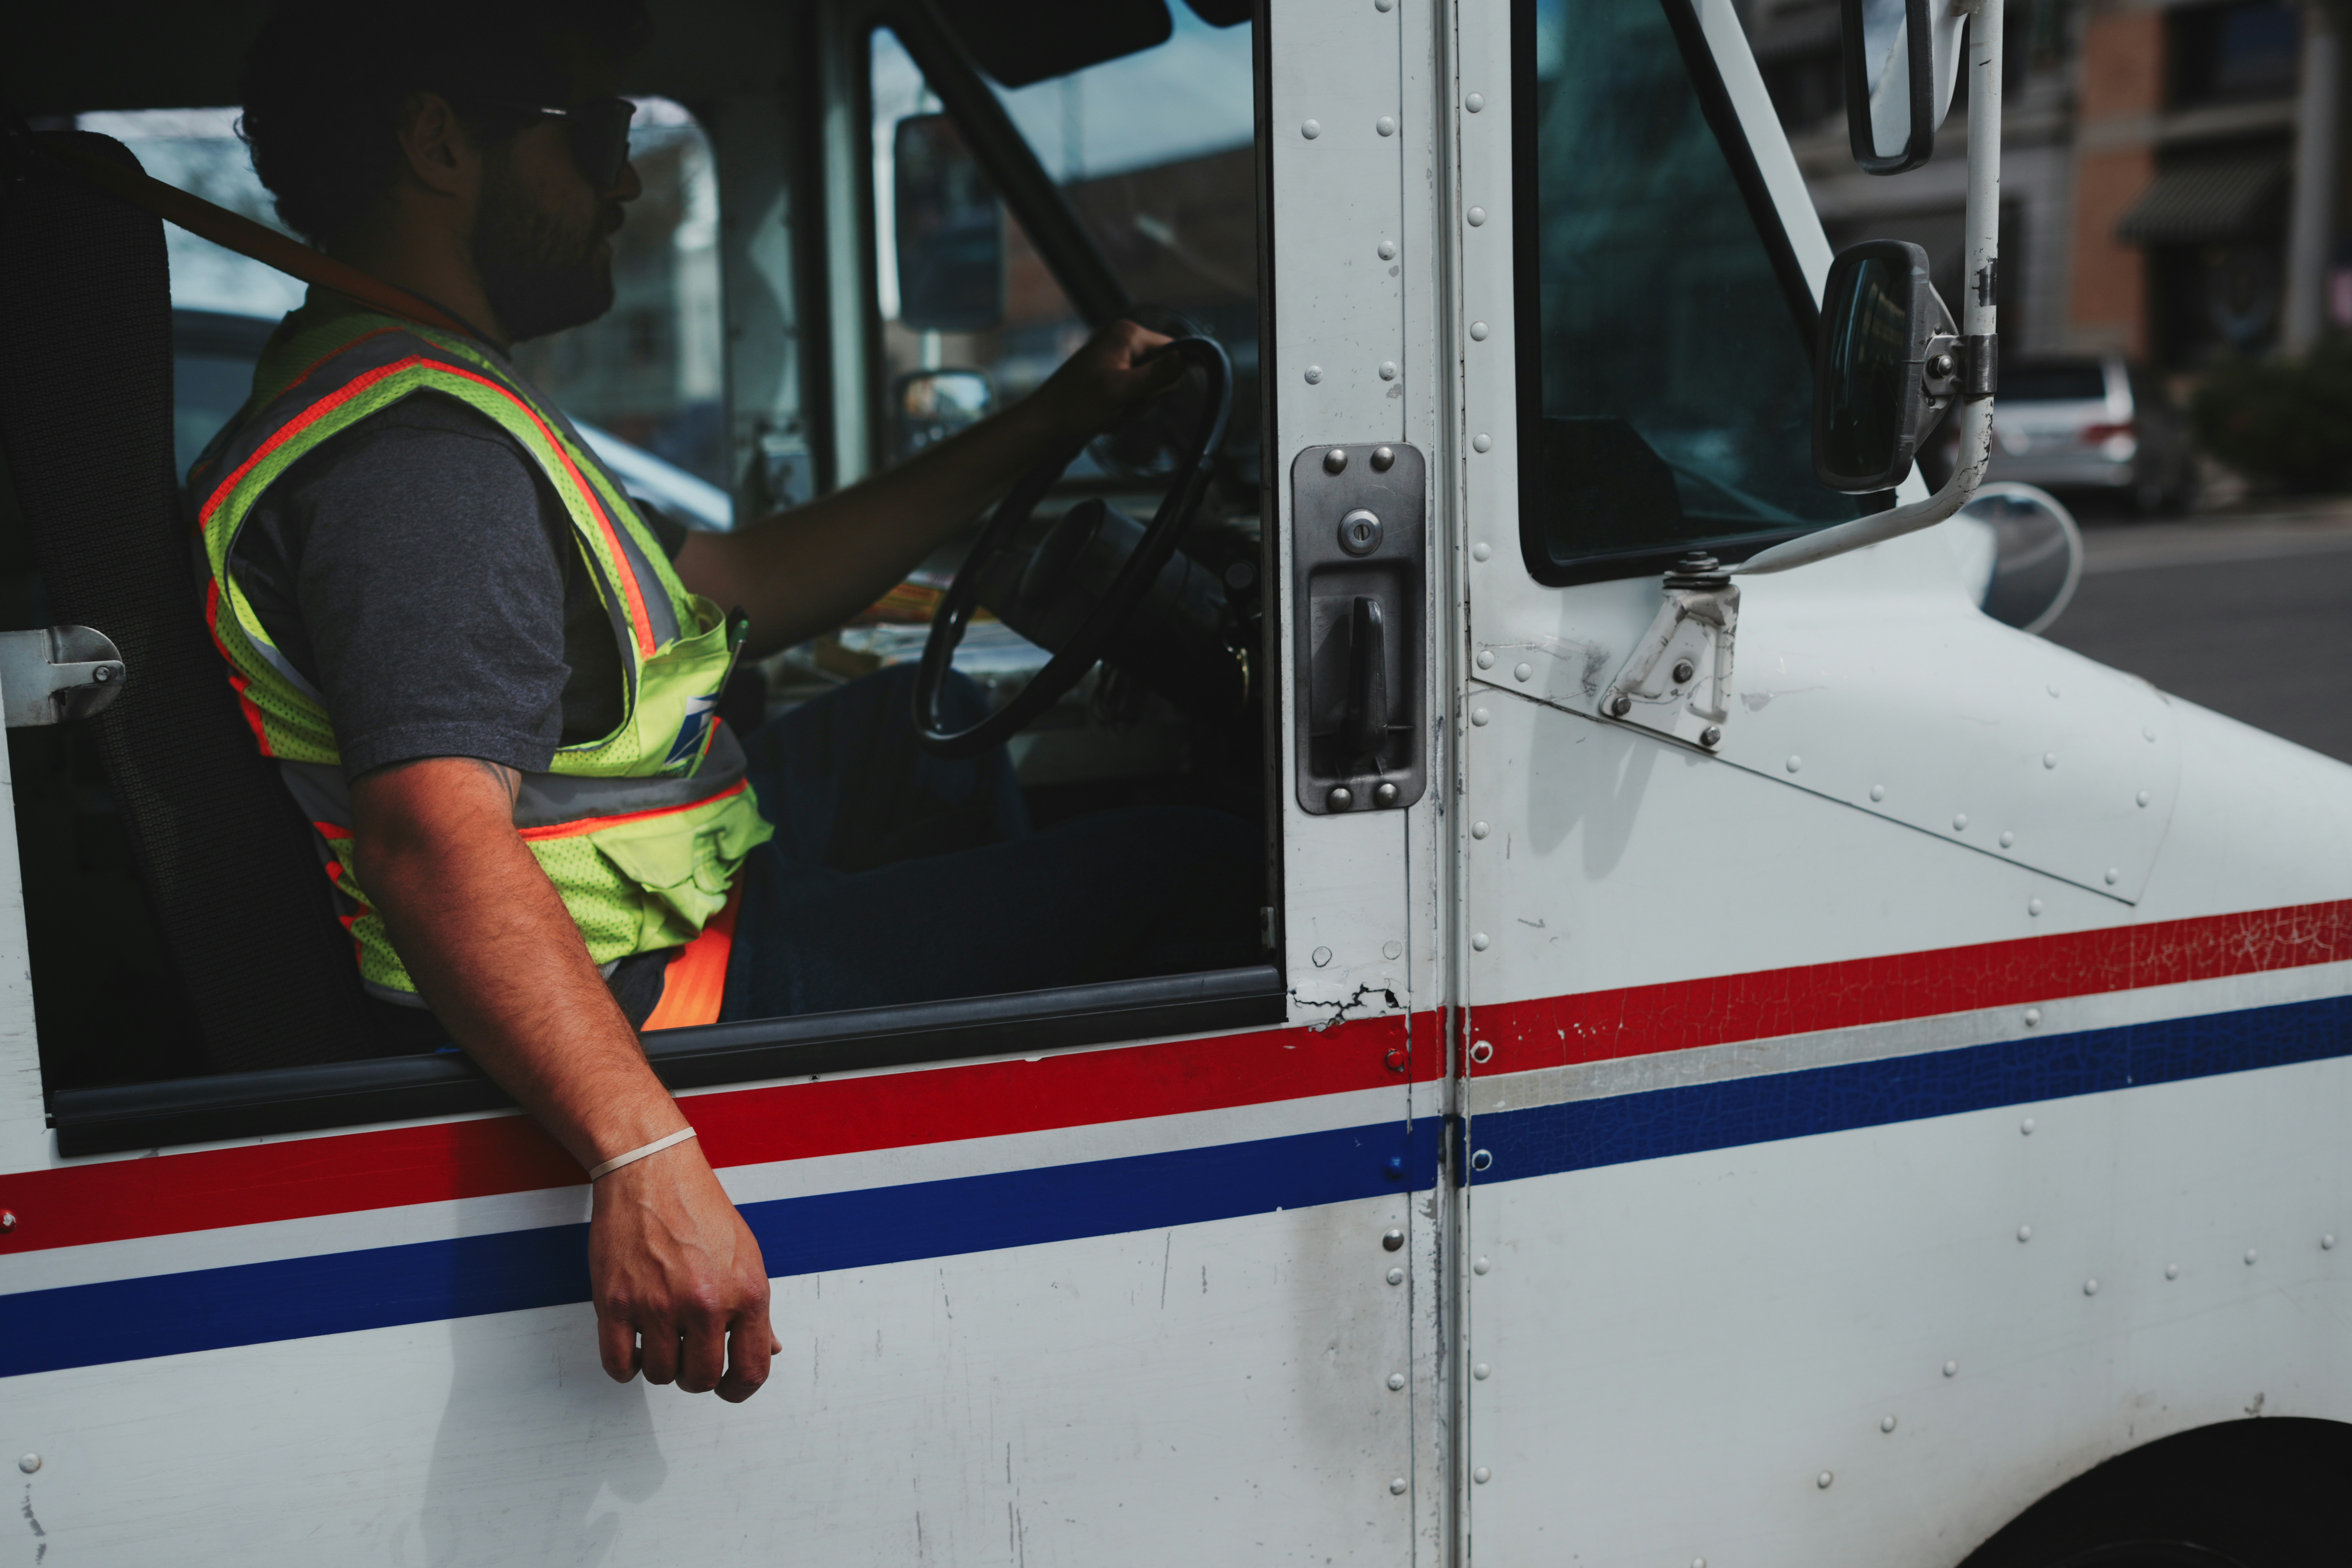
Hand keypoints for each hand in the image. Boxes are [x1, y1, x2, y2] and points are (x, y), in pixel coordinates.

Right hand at [589, 1141, 778, 1400]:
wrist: (652, 1172)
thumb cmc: (699, 1210)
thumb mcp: (746, 1256)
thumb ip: (755, 1309)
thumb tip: (769, 1350)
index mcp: (747, 1293)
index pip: (751, 1371)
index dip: (738, 1389)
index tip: (727, 1386)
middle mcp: (706, 1303)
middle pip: (701, 1379)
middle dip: (695, 1374)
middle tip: (688, 1353)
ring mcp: (658, 1304)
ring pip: (660, 1374)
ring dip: (660, 1364)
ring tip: (662, 1337)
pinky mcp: (616, 1302)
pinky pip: (618, 1365)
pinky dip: (625, 1365)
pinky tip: (633, 1345)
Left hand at [1035, 318, 1188, 438]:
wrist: (1044, 427)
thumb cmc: (1076, 407)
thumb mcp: (1122, 391)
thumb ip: (1157, 375)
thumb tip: (1184, 359)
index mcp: (1127, 334)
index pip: (1174, 351)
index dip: (1167, 378)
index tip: (1143, 393)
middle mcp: (1124, 343)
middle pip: (1163, 374)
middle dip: (1146, 398)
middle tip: (1121, 406)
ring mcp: (1118, 363)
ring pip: (1150, 391)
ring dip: (1134, 410)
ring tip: (1110, 413)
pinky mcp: (1112, 382)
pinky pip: (1134, 400)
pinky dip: (1123, 414)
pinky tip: (1105, 418)